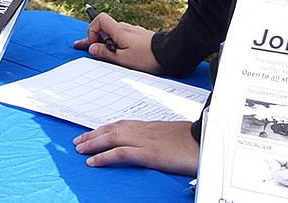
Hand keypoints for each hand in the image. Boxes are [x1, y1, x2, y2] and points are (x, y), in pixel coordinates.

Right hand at [72, 11, 160, 72]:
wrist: (170, 53)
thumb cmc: (147, 57)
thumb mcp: (123, 59)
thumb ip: (105, 53)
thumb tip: (91, 48)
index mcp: (119, 30)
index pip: (99, 20)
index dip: (92, 31)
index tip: (94, 45)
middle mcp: (125, 28)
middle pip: (104, 29)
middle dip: (93, 39)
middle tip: (81, 46)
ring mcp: (133, 32)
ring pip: (114, 35)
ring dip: (106, 43)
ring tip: (103, 55)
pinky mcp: (140, 37)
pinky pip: (123, 38)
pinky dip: (117, 44)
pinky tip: (119, 54)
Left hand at [74, 120, 199, 174]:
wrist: (210, 140)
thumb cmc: (195, 140)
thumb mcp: (174, 138)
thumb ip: (161, 139)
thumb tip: (155, 146)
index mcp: (150, 126)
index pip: (121, 124)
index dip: (104, 129)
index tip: (92, 132)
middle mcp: (145, 130)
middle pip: (112, 129)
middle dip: (93, 134)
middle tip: (77, 141)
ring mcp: (146, 140)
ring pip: (112, 138)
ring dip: (93, 143)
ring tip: (79, 149)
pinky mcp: (150, 153)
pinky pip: (122, 153)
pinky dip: (105, 156)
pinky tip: (93, 161)